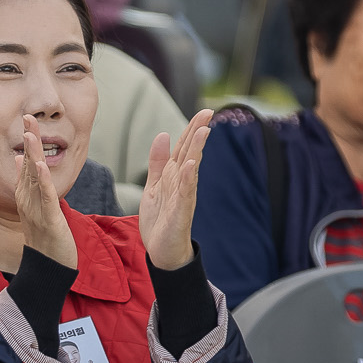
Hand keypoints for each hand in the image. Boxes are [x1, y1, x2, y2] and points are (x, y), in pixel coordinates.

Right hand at [12, 115, 76, 267]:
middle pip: (28, 164)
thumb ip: (25, 181)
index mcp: (26, 193)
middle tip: (28, 116)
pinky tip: (40, 166)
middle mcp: (28, 198)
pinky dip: (42, 181)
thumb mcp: (32, 205)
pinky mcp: (48, 218)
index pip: (26, 162)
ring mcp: (37, 207)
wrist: (47, 266)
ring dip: (32, 155)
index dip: (28, 140)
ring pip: (34, 177)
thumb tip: (18, 159)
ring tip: (30, 134)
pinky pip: (46, 197)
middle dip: (29, 140)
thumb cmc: (43, 236)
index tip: (28, 119)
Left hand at [138, 109, 213, 269]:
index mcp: (174, 175)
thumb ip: (158, 162)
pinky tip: (191, 165)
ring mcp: (183, 196)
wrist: (163, 251)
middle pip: (190, 152)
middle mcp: (182, 182)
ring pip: (191, 169)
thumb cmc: (160, 220)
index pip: (183, 147)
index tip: (204, 111)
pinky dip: (188, 178)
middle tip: (208, 112)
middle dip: (198, 132)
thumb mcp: (154, 186)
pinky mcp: (180, 211)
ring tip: (203, 131)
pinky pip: (185, 192)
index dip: (192, 128)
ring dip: (197, 150)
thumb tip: (163, 135)